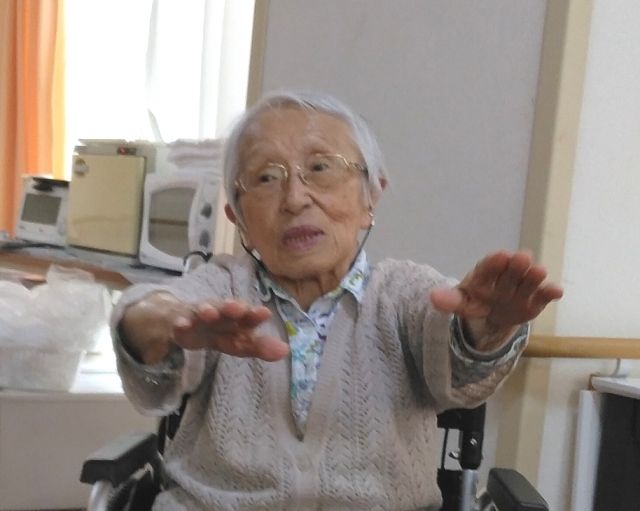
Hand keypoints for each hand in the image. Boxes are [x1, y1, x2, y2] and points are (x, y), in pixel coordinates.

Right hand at [121, 293, 288, 364]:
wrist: (185, 324)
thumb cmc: (219, 331)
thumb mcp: (239, 343)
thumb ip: (260, 347)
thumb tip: (285, 351)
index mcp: (237, 318)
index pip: (248, 315)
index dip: (255, 314)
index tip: (265, 313)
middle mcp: (220, 312)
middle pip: (227, 307)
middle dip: (232, 306)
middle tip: (237, 307)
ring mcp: (199, 314)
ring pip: (203, 309)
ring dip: (207, 310)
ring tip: (210, 313)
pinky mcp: (180, 319)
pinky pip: (180, 320)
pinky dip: (181, 322)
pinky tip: (182, 325)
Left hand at [430, 250, 562, 349]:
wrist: (494, 314)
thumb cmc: (476, 300)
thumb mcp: (462, 301)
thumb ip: (450, 300)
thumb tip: (433, 297)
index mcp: (485, 274)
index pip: (488, 267)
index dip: (493, 263)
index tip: (500, 255)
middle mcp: (505, 277)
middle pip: (510, 272)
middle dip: (514, 266)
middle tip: (521, 258)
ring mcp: (521, 288)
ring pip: (528, 281)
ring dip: (533, 277)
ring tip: (539, 271)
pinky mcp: (535, 301)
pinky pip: (543, 296)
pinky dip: (550, 292)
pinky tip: (557, 290)